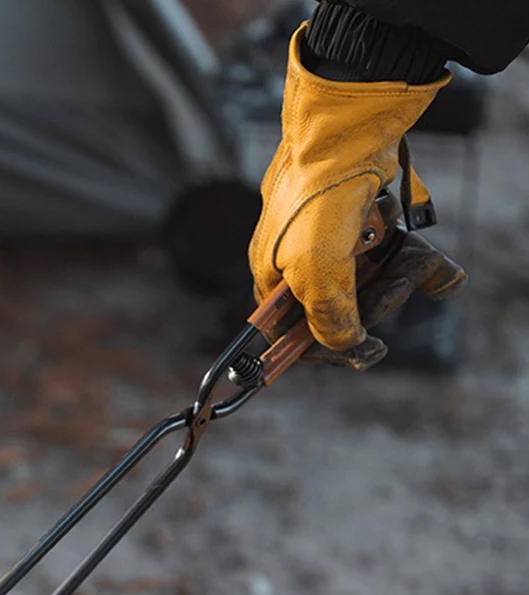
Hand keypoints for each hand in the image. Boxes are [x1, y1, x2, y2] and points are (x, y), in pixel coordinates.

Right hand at [250, 24, 464, 364]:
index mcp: (271, 275)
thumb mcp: (316, 272)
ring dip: (396, 277)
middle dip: (369, 302)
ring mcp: (330, 232)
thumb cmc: (318, 198)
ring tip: (420, 266)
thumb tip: (345, 344)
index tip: (360, 351)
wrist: (348, 126)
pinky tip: (439, 271)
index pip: (290, 329)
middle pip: (335, 302)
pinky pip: (389, 247)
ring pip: (366, 275)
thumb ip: (328, 317)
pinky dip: (413, 257)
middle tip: (390, 293)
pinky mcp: (360, 212)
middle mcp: (296, 255)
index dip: (322, 345)